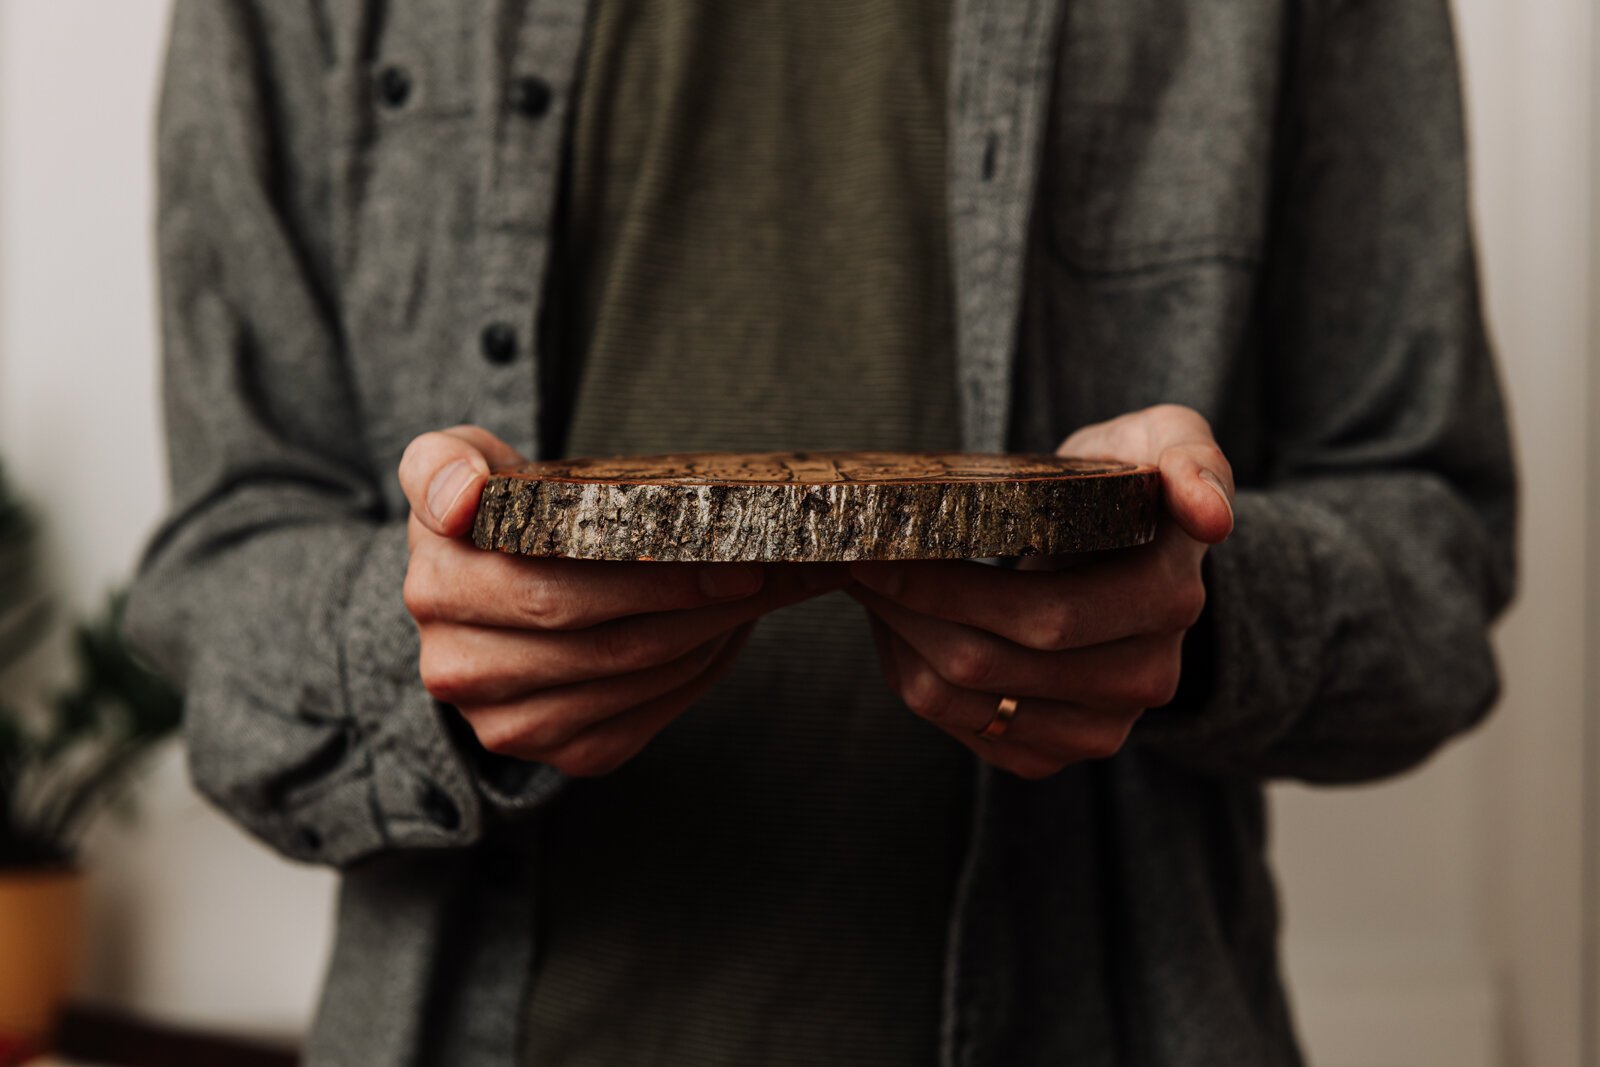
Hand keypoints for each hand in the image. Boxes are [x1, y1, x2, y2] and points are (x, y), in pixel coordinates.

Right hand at [400, 426, 845, 775]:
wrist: (496, 595)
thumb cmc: (495, 519)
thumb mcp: (456, 468)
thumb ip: (442, 464)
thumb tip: (463, 495)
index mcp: (435, 589)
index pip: (549, 591)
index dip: (640, 576)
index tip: (706, 543)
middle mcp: (458, 669)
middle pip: (602, 639)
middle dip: (692, 598)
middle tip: (759, 565)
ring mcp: (507, 724)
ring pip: (632, 678)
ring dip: (709, 632)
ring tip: (756, 587)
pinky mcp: (559, 755)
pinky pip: (647, 718)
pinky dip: (699, 671)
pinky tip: (723, 629)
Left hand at [848, 404, 1233, 778]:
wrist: (1128, 556)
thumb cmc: (1131, 481)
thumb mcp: (1169, 440)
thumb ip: (1192, 460)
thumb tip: (1212, 516)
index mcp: (1169, 602)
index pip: (1046, 618)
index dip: (951, 588)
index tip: (886, 543)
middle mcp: (1144, 681)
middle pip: (990, 663)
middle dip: (907, 606)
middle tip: (856, 555)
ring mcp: (1100, 730)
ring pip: (962, 700)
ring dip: (897, 638)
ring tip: (868, 581)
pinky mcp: (1053, 755)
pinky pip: (959, 728)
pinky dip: (912, 673)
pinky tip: (900, 621)